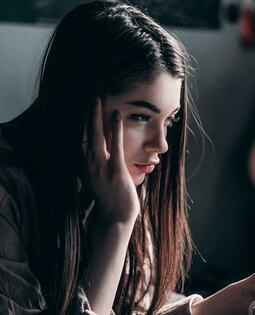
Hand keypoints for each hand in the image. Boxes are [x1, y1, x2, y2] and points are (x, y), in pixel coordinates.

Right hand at [84, 99, 139, 225]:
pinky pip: (114, 146)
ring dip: (96, 116)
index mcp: (83, 167)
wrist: (116, 219)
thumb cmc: (110, 200)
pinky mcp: (115, 170)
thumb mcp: (98, 180)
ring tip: (97, 98)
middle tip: (86, 95)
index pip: (77, 140)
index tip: (76, 108)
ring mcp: (101, 168)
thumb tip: (100, 152)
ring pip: (96, 136)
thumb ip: (95, 165)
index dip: (76, 123)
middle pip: (83, 134)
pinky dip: (115, 129)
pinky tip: (117, 116)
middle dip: (84, 114)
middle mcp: (88, 165)